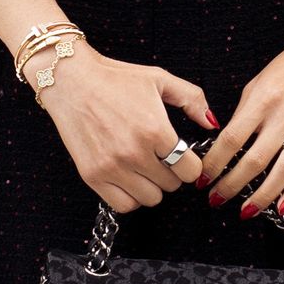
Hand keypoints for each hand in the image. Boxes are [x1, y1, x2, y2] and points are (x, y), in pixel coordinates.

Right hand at [29, 41, 216, 212]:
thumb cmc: (116, 78)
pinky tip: (129, 177)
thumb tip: (212, 124)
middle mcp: (134, 152)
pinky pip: (123, 205)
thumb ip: (192, 99)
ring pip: (150, 199)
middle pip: (171, 186)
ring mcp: (112, 167)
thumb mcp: (159, 79)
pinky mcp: (92, 176)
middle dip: (171, 172)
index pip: (189, 170)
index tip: (183, 155)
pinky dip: (130, 196)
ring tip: (144, 166)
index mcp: (155, 130)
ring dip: (152, 185)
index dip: (191, 163)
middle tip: (161, 156)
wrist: (71, 80)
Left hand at [197, 4, 283, 218]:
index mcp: (263, 100)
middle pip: (253, 161)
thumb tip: (225, 148)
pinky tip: (280, 208)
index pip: (231, 140)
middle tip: (215, 199)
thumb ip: (242, 116)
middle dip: (230, 186)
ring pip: (282, 173)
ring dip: (261, 197)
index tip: (203, 179)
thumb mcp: (256, 85)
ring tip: (245, 211)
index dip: (214, 164)